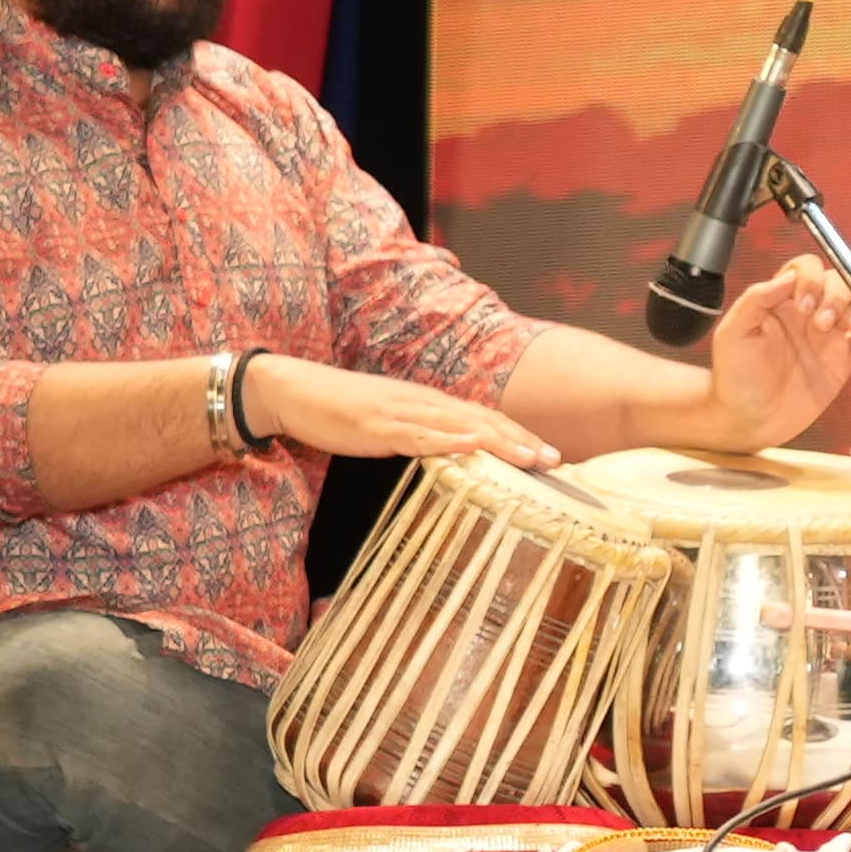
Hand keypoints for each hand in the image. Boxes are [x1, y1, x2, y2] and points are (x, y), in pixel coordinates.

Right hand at [252, 358, 552, 464]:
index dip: (518, 435)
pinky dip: (448, 441)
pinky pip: (418, 434)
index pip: (484, 418)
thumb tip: (453, 456)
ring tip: (531, 458)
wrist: (294, 390)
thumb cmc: (342, 411)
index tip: (549, 455)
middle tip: (557, 461)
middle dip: (522, 440)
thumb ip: (422, 435)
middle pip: (483, 419)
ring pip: (460, 426)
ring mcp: (401, 412)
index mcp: (429, 404)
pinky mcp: (377, 424)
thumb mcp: (391, 424)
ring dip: (500, 441)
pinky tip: (470, 446)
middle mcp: (423, 403)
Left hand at [678, 263, 850, 451]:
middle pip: (836, 282)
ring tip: (850, 328)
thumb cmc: (735, 379)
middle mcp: (807, 314)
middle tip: (822, 324)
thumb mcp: (734, 333)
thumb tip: (789, 276)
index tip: (804, 304)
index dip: (811, 279)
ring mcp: (829, 336)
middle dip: (835, 297)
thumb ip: (757, 299)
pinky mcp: (844, 360)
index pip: (805, 270)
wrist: (751, 420)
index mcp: (780, 302)